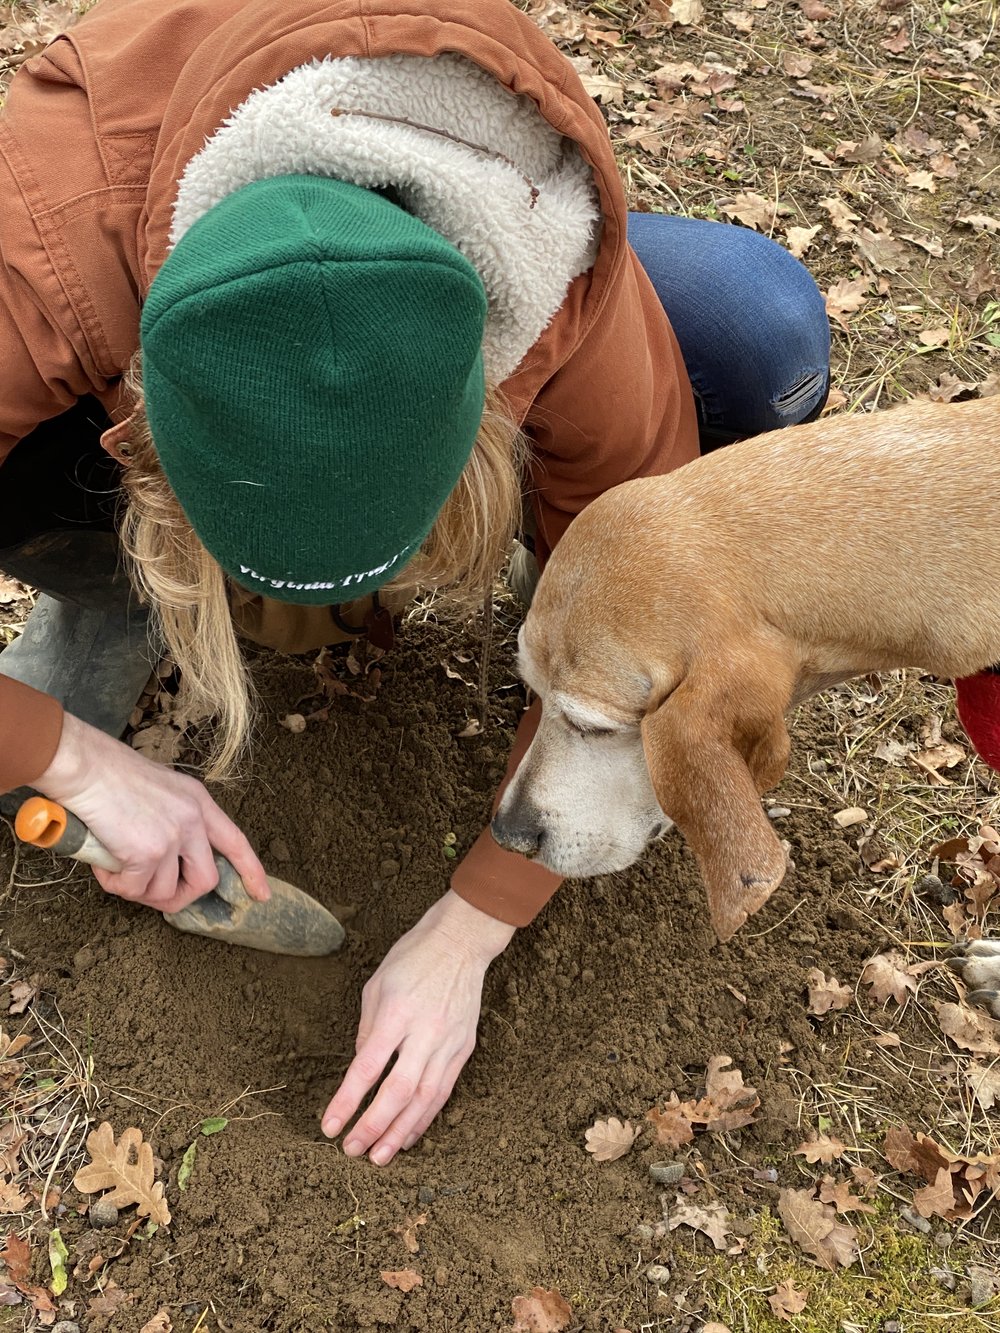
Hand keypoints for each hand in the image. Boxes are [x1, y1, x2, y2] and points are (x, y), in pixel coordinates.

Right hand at [33, 712, 269, 913]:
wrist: (85, 766)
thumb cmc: (110, 773)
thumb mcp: (161, 788)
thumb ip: (174, 818)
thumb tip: (168, 860)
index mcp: (199, 802)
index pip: (236, 842)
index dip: (251, 871)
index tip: (261, 895)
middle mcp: (193, 819)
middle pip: (206, 880)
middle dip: (180, 896)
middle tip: (152, 893)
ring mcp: (173, 837)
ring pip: (166, 892)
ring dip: (139, 891)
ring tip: (117, 871)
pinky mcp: (147, 853)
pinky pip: (134, 890)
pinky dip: (116, 885)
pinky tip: (103, 865)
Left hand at [321, 891, 514, 1163]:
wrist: (461, 942)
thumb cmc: (413, 958)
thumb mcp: (377, 986)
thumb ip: (367, 1031)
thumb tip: (361, 1072)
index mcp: (397, 1013)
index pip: (368, 1068)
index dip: (347, 1101)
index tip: (330, 1126)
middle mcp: (425, 1032)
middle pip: (399, 1092)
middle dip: (373, 1126)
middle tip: (352, 1151)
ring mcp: (449, 1042)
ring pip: (425, 1099)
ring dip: (400, 1132)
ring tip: (379, 1156)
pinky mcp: (464, 1048)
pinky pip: (444, 1091)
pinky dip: (426, 1117)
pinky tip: (408, 1134)